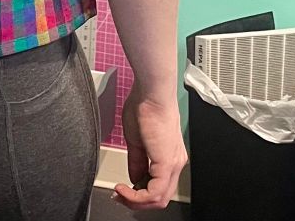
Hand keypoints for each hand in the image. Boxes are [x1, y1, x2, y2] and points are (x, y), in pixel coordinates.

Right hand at [114, 83, 187, 210]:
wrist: (152, 94)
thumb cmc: (145, 106)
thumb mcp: (136, 139)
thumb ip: (137, 161)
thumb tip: (133, 177)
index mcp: (168, 157)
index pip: (157, 186)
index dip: (138, 193)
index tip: (122, 190)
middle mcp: (175, 163)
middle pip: (160, 198)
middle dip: (136, 202)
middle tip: (119, 196)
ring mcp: (173, 165)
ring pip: (159, 199)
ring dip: (136, 201)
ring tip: (120, 193)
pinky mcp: (167, 164)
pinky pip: (155, 192)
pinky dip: (137, 196)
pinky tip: (124, 188)